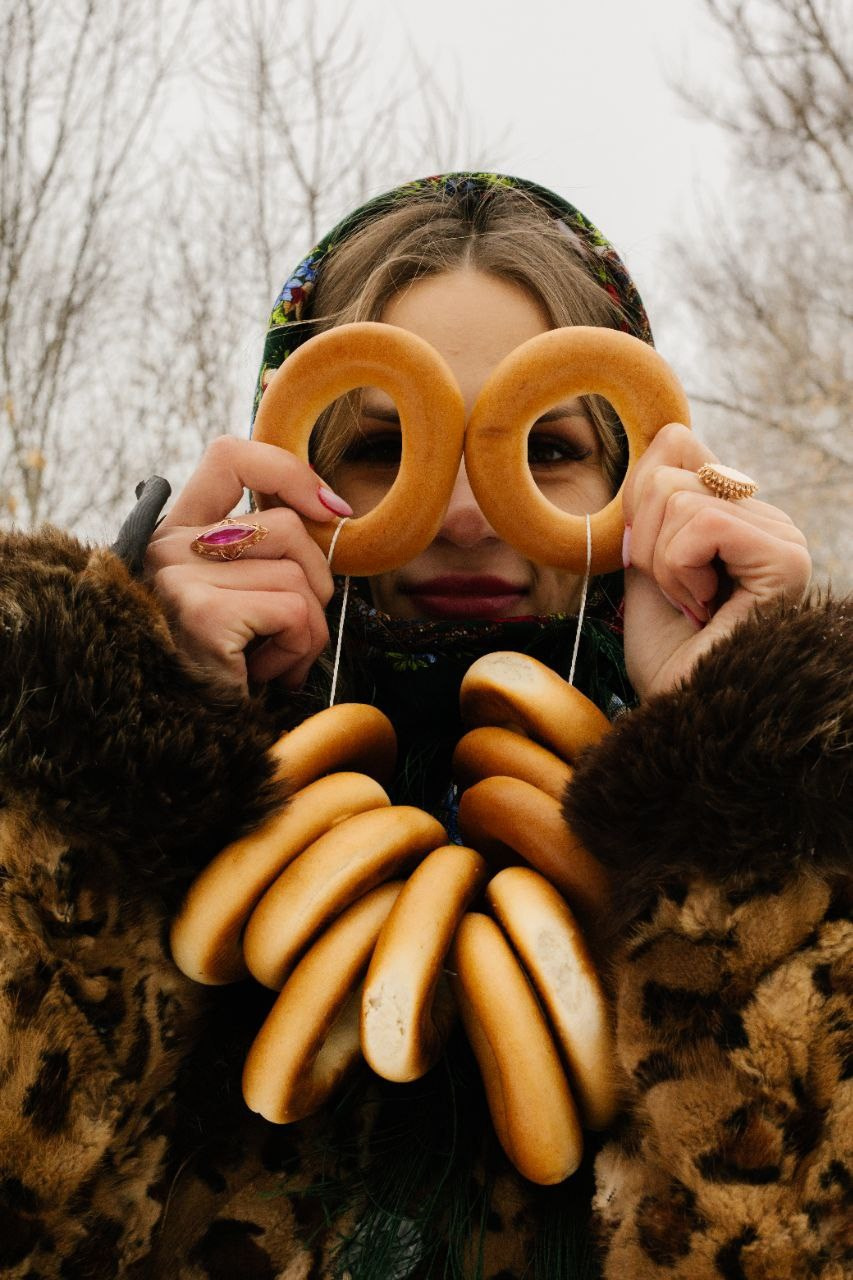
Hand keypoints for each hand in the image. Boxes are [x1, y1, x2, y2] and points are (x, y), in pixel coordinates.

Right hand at [146, 436, 350, 691]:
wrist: (186, 744)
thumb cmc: (225, 674)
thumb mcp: (240, 601)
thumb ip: (265, 553)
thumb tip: (332, 514)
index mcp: (174, 534)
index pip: (230, 458)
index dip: (289, 472)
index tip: (330, 510)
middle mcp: (166, 548)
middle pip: (286, 526)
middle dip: (314, 584)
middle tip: (291, 631)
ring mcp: (179, 578)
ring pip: (298, 576)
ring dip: (307, 631)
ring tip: (272, 662)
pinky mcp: (203, 613)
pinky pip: (295, 614)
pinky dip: (298, 653)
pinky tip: (264, 677)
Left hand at [622, 423, 811, 698]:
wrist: (685, 722)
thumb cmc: (671, 660)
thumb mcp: (647, 565)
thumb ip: (654, 506)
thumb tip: (672, 434)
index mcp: (736, 518)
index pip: (677, 448)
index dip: (640, 505)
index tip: (651, 567)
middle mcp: (767, 521)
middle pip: (669, 472)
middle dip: (646, 544)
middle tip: (676, 599)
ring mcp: (781, 537)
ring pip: (680, 498)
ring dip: (663, 566)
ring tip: (692, 608)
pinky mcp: (784, 557)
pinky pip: (702, 523)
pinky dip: (681, 570)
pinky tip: (705, 609)